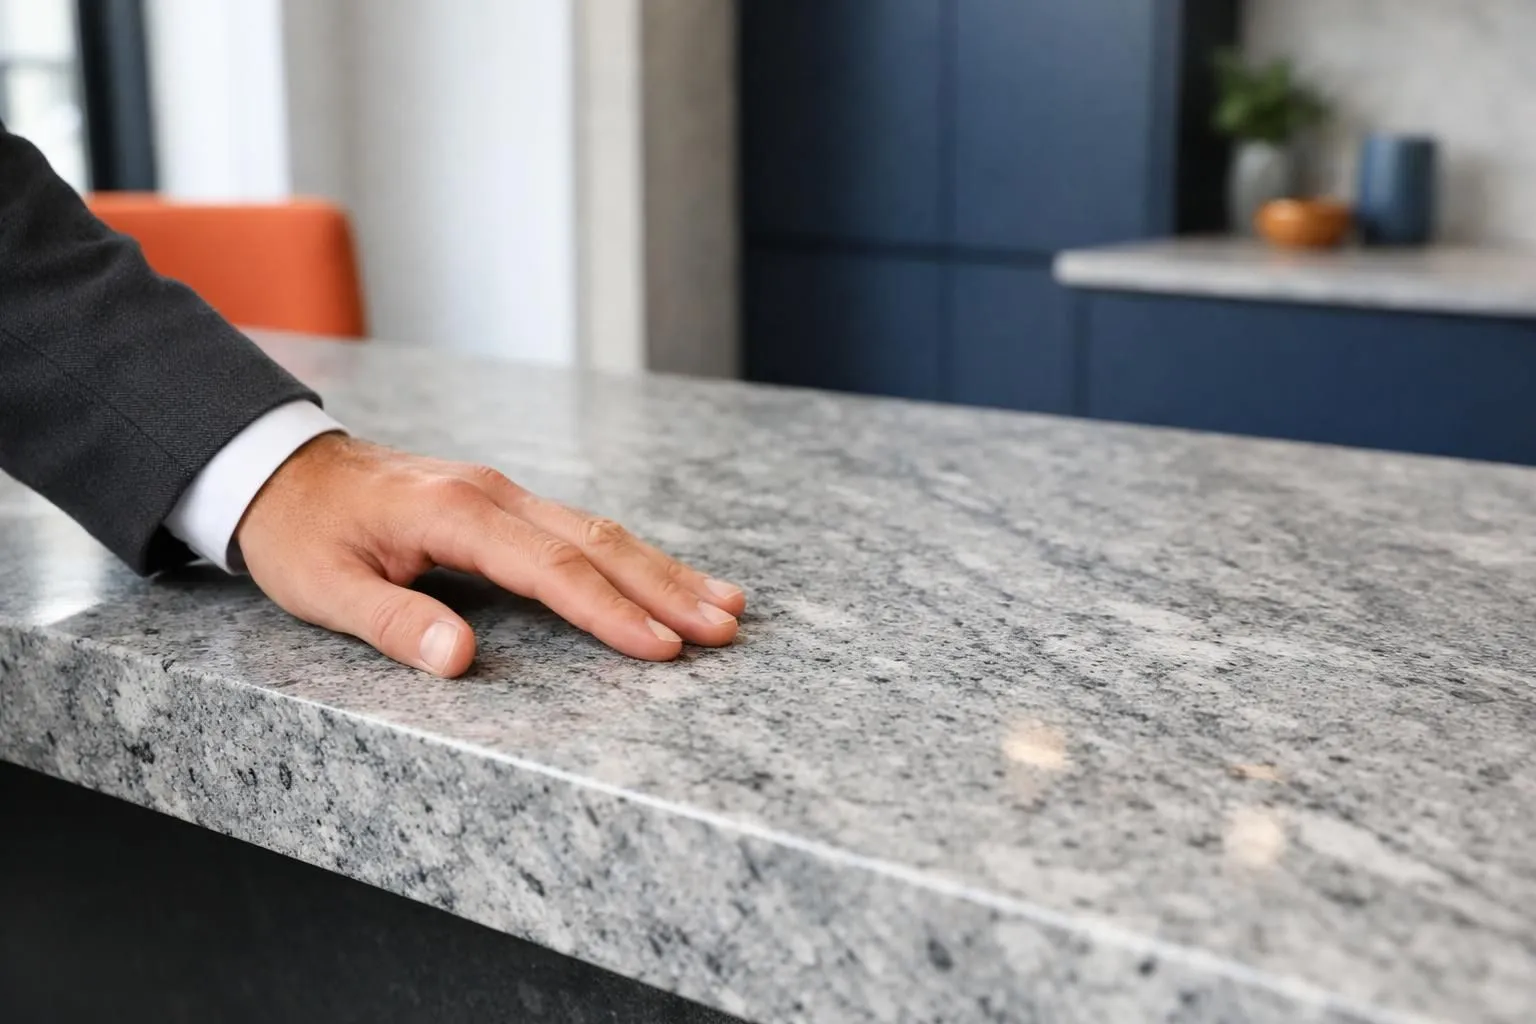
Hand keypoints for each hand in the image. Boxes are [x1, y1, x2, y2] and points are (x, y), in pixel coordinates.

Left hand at [235, 434, 744, 675]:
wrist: (281, 468)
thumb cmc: (301, 533)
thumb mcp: (324, 588)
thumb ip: (392, 623)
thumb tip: (459, 662)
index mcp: (455, 515)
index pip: (551, 570)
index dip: (609, 612)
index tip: (662, 648)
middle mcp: (493, 496)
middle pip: (598, 543)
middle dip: (666, 587)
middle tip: (726, 625)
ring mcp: (504, 494)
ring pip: (600, 531)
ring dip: (663, 570)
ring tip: (725, 603)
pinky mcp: (505, 504)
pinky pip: (581, 530)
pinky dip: (631, 557)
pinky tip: (664, 579)